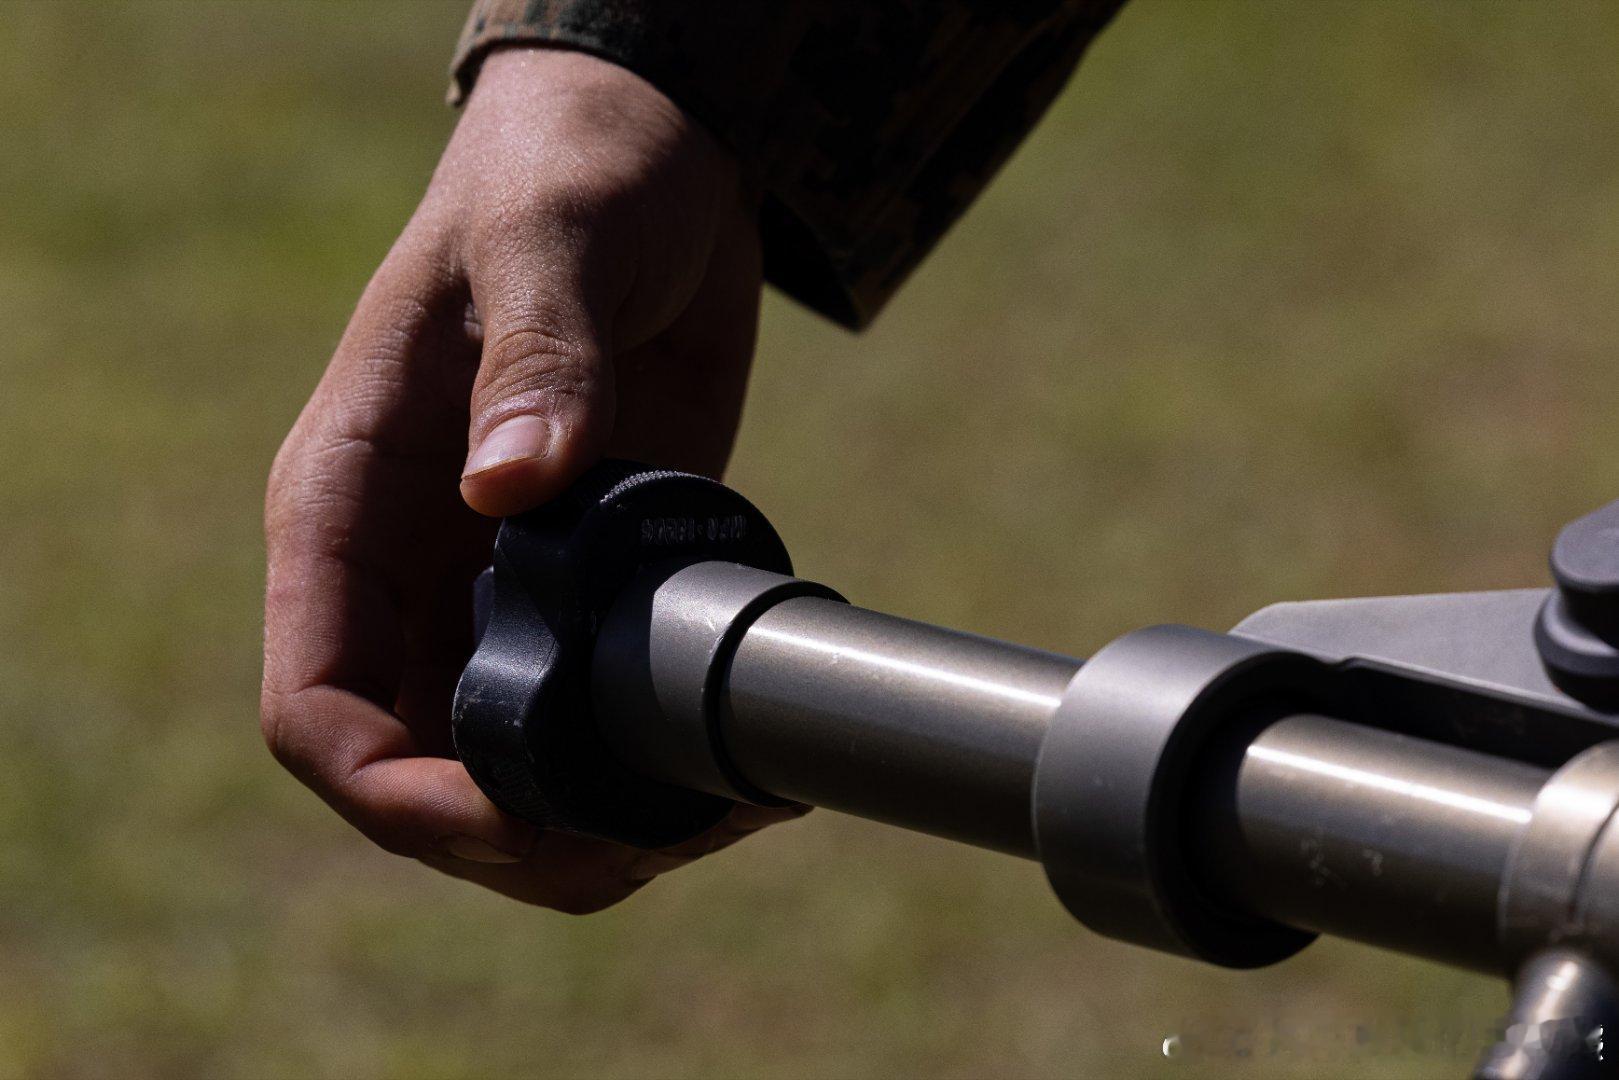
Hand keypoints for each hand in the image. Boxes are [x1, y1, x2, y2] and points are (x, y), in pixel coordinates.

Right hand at [262, 47, 796, 912]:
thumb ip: (535, 359)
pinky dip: (644, 765)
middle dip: (507, 842)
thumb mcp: (548, 242)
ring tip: (707, 819)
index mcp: (347, 499)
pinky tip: (727, 762)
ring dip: (585, 824)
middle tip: (643, 851)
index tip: (511, 823)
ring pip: (503, 765)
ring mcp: (499, 585)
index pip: (315, 703)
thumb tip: (509, 493)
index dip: (392, 796)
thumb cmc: (569, 178)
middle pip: (413, 769)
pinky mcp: (588, 582)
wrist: (657, 162)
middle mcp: (410, 567)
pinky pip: (589, 712)